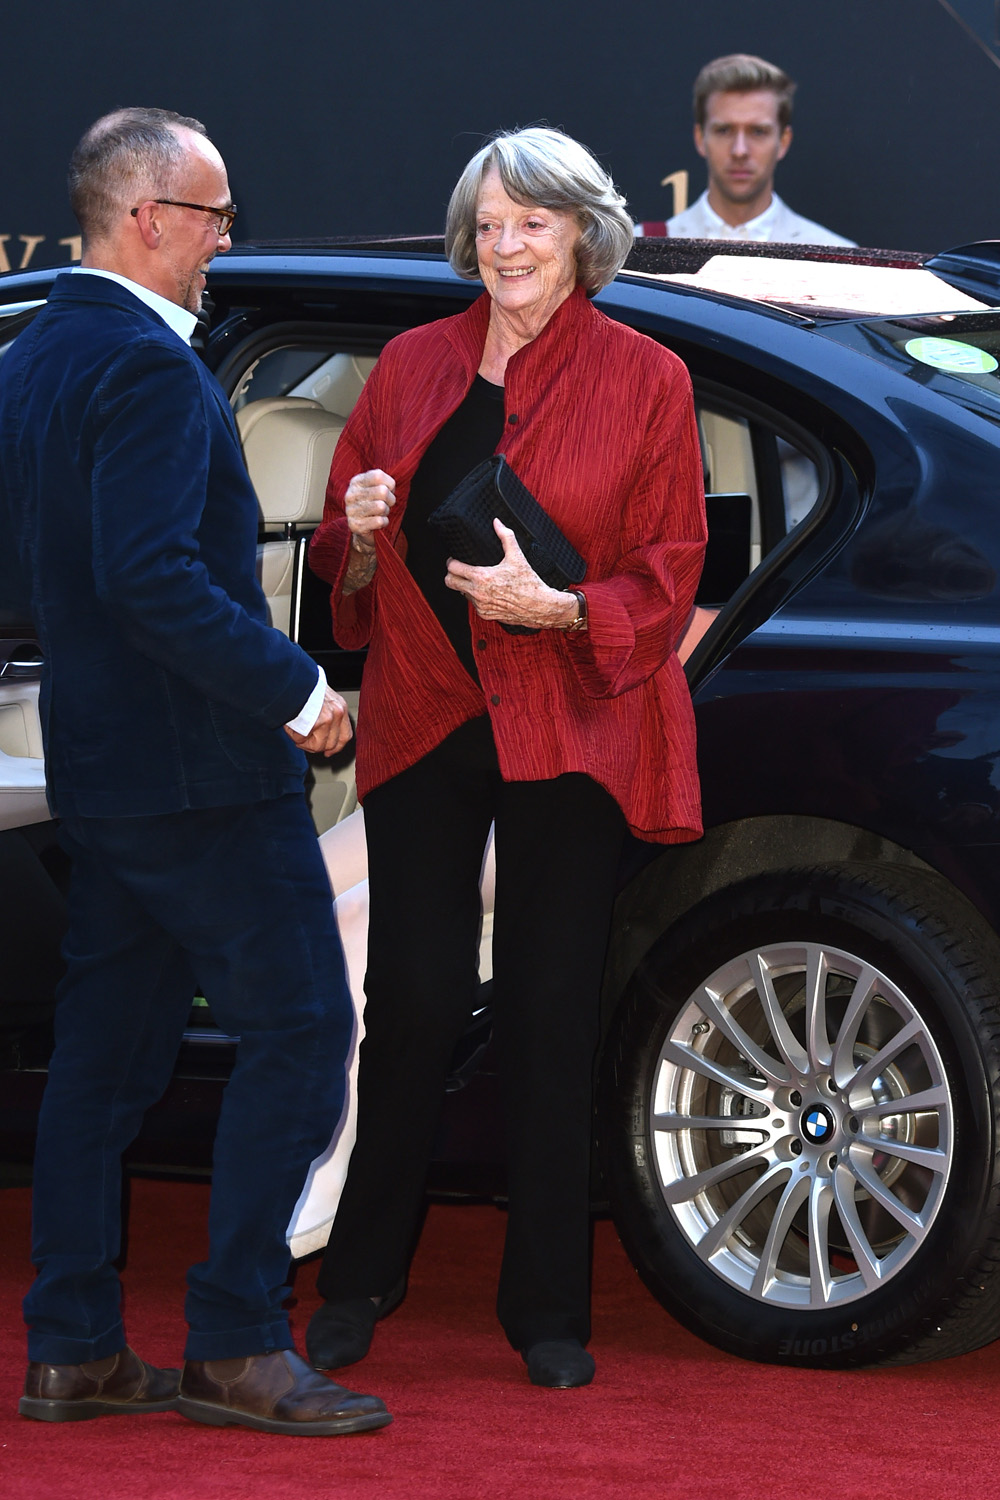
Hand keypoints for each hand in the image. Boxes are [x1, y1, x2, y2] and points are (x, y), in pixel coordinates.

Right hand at [285, 687, 352, 756]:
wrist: (292, 679)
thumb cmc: (304, 687)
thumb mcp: (323, 698)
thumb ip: (328, 716)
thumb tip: (324, 738)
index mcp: (340, 707)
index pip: (345, 736)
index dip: (336, 747)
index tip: (329, 752)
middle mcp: (337, 713)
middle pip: (331, 744)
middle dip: (315, 746)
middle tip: (303, 740)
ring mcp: (327, 719)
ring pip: (317, 746)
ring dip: (304, 742)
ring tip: (296, 731)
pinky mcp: (313, 723)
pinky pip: (302, 740)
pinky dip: (293, 736)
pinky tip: (291, 726)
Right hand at [344, 469, 395, 551]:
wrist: (362, 529)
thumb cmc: (374, 504)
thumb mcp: (377, 488)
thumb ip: (384, 482)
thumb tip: (390, 487)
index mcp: (356, 482)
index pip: (378, 476)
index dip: (390, 484)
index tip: (388, 491)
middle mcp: (351, 495)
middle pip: (382, 491)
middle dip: (390, 500)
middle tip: (386, 505)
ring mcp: (351, 511)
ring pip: (381, 507)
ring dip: (386, 512)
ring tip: (380, 513)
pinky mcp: (355, 526)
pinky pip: (379, 521)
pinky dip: (384, 522)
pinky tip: (378, 522)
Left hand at [444, 519, 579, 629]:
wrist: (539, 606)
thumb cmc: (529, 583)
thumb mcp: (517, 556)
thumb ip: (505, 536)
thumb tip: (497, 522)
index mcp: (482, 577)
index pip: (452, 569)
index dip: (452, 562)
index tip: (455, 559)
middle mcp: (478, 593)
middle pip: (449, 583)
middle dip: (452, 575)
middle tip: (460, 569)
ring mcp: (480, 605)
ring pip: (462, 594)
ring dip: (466, 587)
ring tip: (479, 581)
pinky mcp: (485, 615)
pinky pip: (474, 605)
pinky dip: (478, 598)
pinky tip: (489, 592)